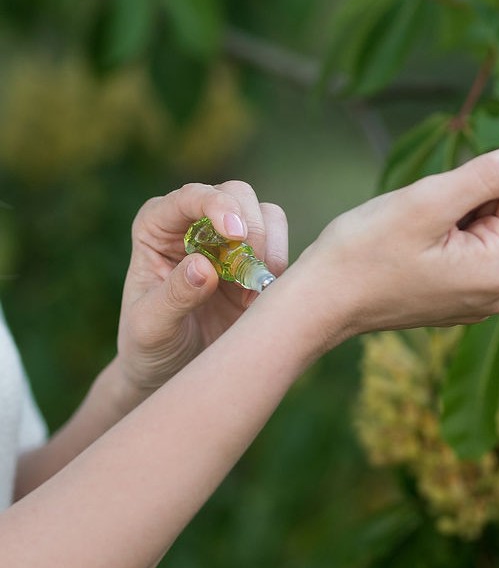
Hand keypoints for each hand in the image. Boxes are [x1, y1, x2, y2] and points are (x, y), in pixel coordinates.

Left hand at [116, 181, 287, 396]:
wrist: (173, 374)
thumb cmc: (149, 347)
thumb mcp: (151, 328)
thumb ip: (174, 296)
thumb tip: (204, 266)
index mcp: (157, 226)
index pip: (190, 196)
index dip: (216, 205)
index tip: (236, 234)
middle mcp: (194, 223)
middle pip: (237, 194)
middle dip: (252, 227)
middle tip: (251, 271)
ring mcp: (228, 240)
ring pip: (267, 215)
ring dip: (270, 249)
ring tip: (251, 295)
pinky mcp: (254, 261)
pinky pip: (280, 246)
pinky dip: (279, 269)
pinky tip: (259, 302)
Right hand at [299, 143, 498, 340]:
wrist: (321, 300)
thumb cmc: (363, 253)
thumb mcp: (426, 202)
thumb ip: (488, 174)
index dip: (487, 177)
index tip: (442, 200)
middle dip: (470, 199)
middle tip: (422, 222)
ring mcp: (484, 297)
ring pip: (491, 223)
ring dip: (455, 215)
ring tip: (414, 237)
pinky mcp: (464, 296)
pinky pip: (474, 245)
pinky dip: (447, 234)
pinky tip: (414, 250)